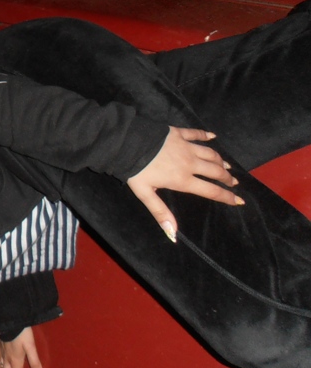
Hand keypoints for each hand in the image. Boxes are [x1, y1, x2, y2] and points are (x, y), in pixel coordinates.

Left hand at [126, 127, 240, 241]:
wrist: (127, 143)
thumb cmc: (135, 170)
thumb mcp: (145, 194)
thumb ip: (160, 213)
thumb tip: (173, 234)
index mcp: (183, 180)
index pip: (211, 191)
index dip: (227, 197)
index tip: (240, 201)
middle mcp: (189, 163)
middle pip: (215, 171)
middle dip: (226, 178)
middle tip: (234, 182)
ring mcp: (185, 146)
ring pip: (209, 154)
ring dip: (220, 160)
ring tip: (227, 165)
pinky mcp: (178, 133)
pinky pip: (196, 133)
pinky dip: (205, 135)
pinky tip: (213, 136)